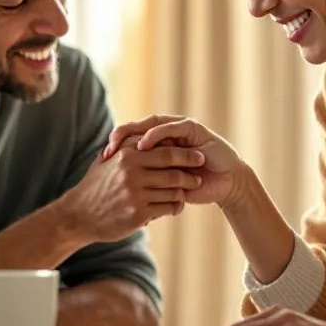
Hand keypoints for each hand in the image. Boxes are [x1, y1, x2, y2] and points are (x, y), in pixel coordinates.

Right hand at [58, 144, 203, 242]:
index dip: (186, 155)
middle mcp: (132, 174)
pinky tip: (176, 206)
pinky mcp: (138, 214)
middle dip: (190, 175)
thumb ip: (126, 146)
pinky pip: (167, 208)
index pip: (166, 152)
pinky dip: (175, 207)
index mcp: (128, 156)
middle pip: (174, 172)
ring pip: (173, 192)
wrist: (78, 216)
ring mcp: (135, 195)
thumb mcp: (107, 160)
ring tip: (186, 193)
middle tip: (199, 177)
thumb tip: (144, 133)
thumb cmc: (95, 186)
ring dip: (183, 193)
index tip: (197, 157)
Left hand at [103, 115, 247, 207]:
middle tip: (106, 150)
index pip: (133, 140)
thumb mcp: (165, 189)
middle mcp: (168, 133)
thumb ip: (148, 187)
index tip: (101, 162)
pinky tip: (144, 144)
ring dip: (134, 133)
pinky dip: (156, 134)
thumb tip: (120, 202)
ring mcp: (180, 128)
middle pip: (138, 128)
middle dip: (120, 137)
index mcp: (159, 145)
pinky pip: (171, 127)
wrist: (224, 186)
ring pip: (152, 124)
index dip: (117, 148)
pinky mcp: (193, 128)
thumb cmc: (195, 189)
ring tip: (120, 146)